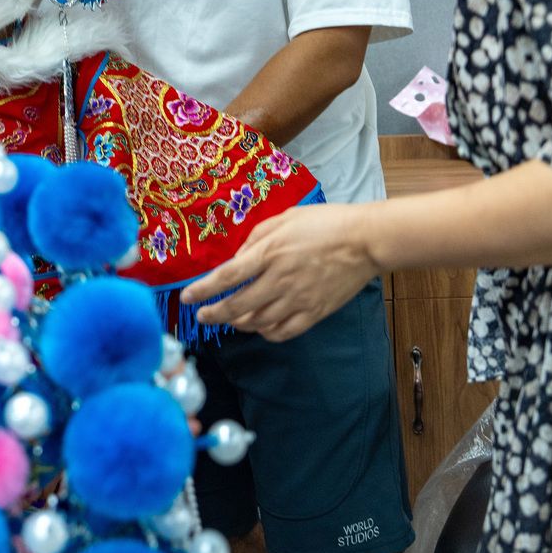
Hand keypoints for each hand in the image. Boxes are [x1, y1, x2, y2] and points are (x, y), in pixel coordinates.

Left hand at [181, 202, 383, 340]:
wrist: (365, 241)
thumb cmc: (324, 223)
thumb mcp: (284, 219)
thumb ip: (255, 240)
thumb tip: (237, 261)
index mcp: (270, 253)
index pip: (227, 277)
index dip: (203, 290)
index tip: (186, 299)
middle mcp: (280, 280)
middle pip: (237, 306)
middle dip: (214, 314)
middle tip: (202, 316)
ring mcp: (298, 300)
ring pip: (258, 323)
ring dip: (238, 324)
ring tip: (230, 319)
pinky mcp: (314, 313)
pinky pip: (283, 332)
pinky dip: (266, 333)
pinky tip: (260, 326)